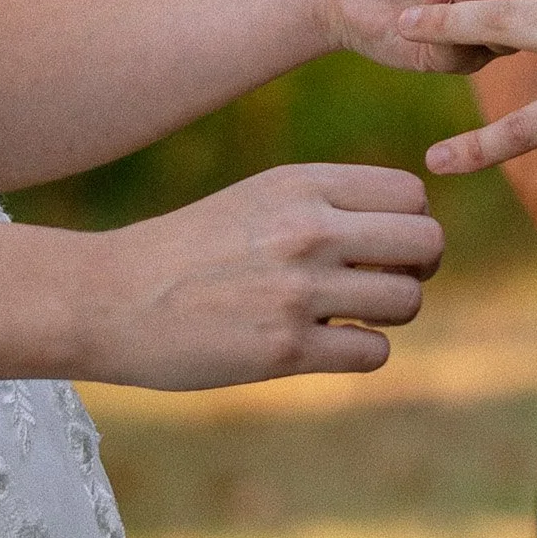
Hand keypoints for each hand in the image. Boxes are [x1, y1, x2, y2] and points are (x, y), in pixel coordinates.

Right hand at [86, 163, 442, 389]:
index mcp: (303, 183)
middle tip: (384, 284)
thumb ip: (331, 203)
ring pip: (408, 301)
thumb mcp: (262, 197)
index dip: (410, 225)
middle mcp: (308, 229)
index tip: (382, 246)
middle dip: (417, 269)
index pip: (413, 195)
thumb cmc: (192, 248)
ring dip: (388, 316)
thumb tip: (411, 230)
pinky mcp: (285, 349)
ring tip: (349, 316)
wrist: (109, 298)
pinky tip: (324, 346)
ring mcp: (298, 290)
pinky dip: (359, 353)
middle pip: (427, 244)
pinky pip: (373, 353)